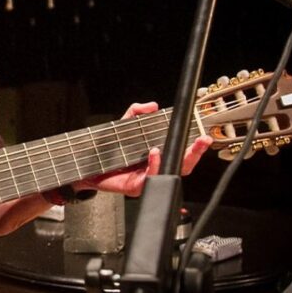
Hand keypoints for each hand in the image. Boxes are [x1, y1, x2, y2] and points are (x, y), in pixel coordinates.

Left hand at [74, 102, 212, 196]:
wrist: (88, 168)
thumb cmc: (108, 151)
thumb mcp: (123, 126)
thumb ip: (136, 112)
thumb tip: (151, 105)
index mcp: (158, 155)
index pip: (181, 151)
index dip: (195, 145)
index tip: (203, 135)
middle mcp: (155, 168)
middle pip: (184, 165)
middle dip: (195, 152)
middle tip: (201, 141)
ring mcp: (148, 179)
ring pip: (171, 173)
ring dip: (178, 159)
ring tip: (177, 147)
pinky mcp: (137, 187)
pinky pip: (150, 178)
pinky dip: (155, 165)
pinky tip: (154, 154)